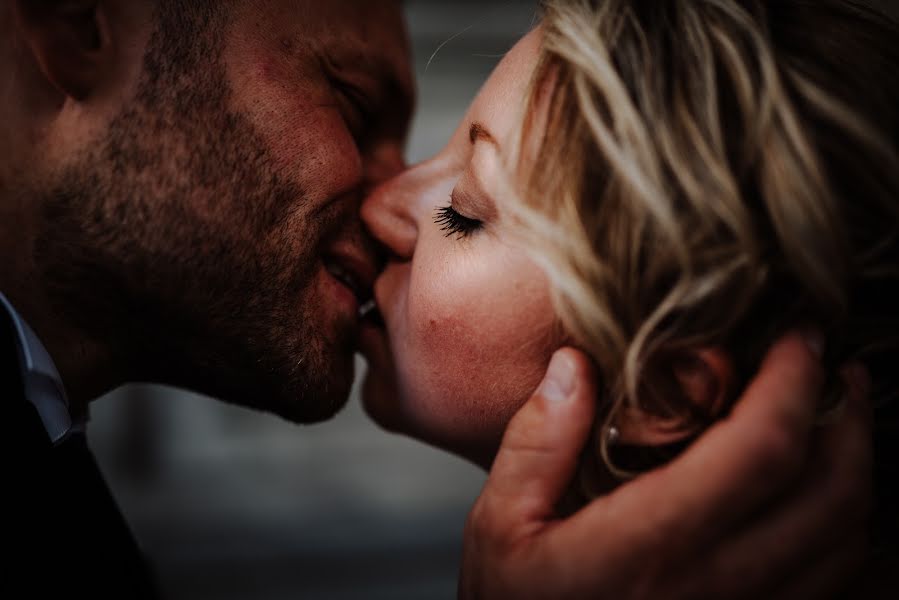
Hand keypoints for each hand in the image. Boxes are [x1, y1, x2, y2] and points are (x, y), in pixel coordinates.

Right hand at [459, 332, 872, 598]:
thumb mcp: (499, 528)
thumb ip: (536, 444)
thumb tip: (573, 368)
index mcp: (651, 546)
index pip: (761, 449)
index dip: (793, 381)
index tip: (797, 336)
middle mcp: (717, 586)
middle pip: (832, 491)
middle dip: (846, 414)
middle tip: (834, 367)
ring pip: (847, 540)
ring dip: (852, 467)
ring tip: (831, 419)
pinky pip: (836, 583)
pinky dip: (843, 526)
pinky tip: (814, 495)